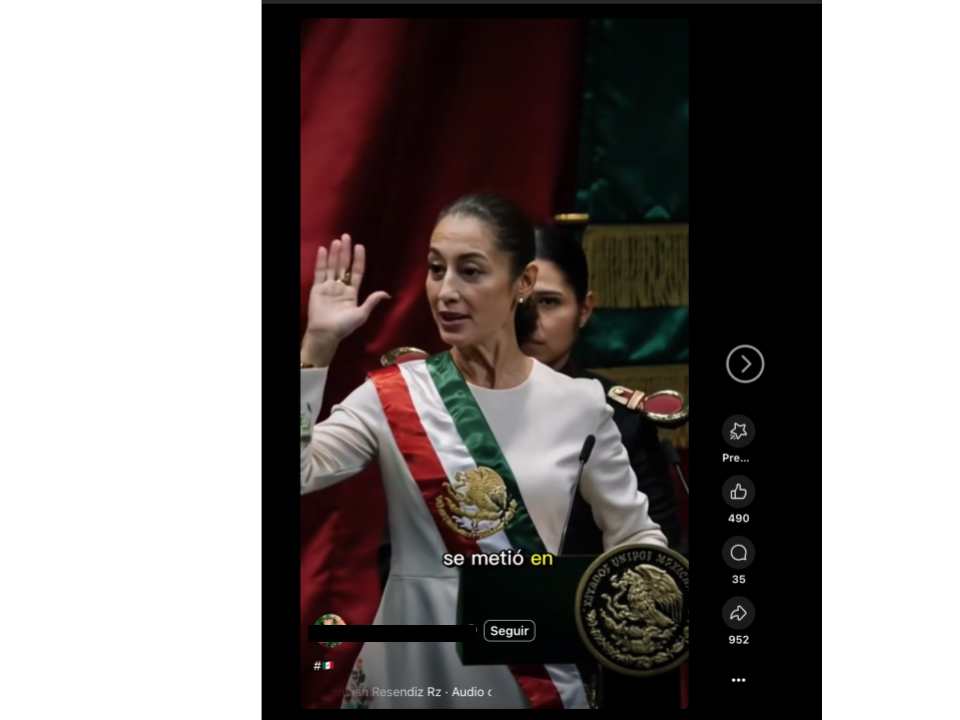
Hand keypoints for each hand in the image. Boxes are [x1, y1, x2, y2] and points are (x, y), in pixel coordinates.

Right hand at [303, 234, 389, 361]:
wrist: (325, 334)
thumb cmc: (344, 326)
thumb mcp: (361, 314)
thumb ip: (371, 301)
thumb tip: (386, 294)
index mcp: (352, 292)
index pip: (356, 272)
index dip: (358, 259)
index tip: (360, 247)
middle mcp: (340, 287)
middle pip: (343, 265)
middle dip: (346, 251)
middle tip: (347, 236)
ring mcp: (328, 286)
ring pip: (332, 266)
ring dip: (335, 254)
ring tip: (337, 241)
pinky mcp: (317, 288)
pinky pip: (319, 272)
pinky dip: (321, 261)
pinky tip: (323, 250)